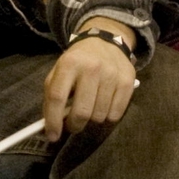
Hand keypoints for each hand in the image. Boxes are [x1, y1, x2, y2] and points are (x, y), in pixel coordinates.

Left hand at [44, 18, 137, 140]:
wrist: (106, 41)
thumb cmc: (78, 62)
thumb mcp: (59, 71)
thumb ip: (52, 96)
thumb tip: (50, 127)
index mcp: (69, 63)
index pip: (58, 97)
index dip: (53, 121)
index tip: (52, 136)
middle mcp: (92, 67)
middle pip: (81, 112)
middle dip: (75, 125)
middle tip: (73, 125)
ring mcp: (112, 74)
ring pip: (99, 116)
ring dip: (92, 119)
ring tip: (90, 108)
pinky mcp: (128, 81)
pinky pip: (115, 115)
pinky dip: (107, 116)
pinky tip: (103, 104)